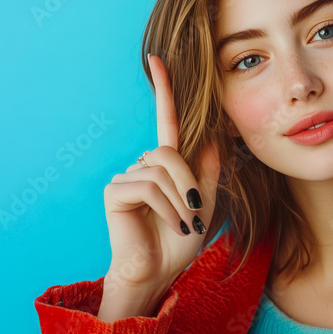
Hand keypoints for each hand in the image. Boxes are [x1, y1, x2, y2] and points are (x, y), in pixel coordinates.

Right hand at [100, 54, 220, 319]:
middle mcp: (141, 165)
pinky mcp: (114, 192)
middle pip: (171, 152)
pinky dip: (166, 207)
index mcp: (163, 165)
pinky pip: (148, 186)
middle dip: (190, 184)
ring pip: (162, 169)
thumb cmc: (178, 242)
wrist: (158, 274)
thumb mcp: (205, 203)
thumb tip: (218, 131)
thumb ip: (209, 169)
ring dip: (180, 200)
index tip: (157, 59)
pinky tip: (168, 225)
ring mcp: (125, 177)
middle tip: (194, 215)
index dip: (163, 91)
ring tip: (182, 224)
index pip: (166, 121)